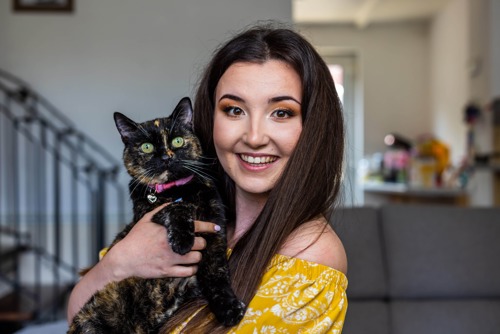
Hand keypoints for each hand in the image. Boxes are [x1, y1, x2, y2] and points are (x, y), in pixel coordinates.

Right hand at [104, 203, 219, 279]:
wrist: (124, 258)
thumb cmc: (136, 238)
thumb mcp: (148, 219)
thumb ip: (163, 210)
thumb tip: (176, 204)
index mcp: (169, 230)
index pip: (195, 226)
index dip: (208, 227)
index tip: (215, 228)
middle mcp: (172, 244)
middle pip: (200, 244)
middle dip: (201, 243)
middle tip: (197, 243)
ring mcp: (171, 259)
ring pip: (197, 258)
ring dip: (197, 256)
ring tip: (193, 254)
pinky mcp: (167, 271)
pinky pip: (189, 272)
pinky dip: (192, 269)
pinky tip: (190, 266)